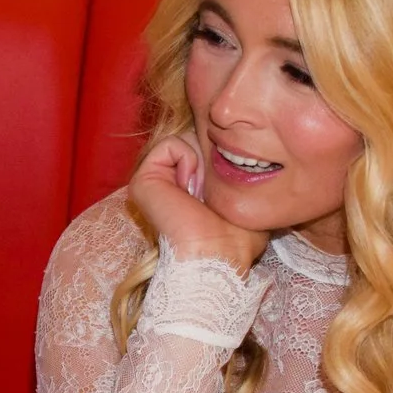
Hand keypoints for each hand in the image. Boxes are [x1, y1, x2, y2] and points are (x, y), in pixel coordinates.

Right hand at [125, 133, 269, 272]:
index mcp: (186, 188)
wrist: (218, 253)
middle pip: (194, 139)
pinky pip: (170, 144)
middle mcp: (167, 183)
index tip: (224, 189)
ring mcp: (153, 182)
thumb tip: (250, 153)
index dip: (221, 156)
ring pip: (183, 139)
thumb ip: (243, 174)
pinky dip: (187, 159)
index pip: (205, 148)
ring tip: (200, 192)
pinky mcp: (142, 180)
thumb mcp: (247, 198)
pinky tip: (189, 188)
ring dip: (201, 161)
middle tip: (212, 191)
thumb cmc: (237, 237)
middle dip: (211, 156)